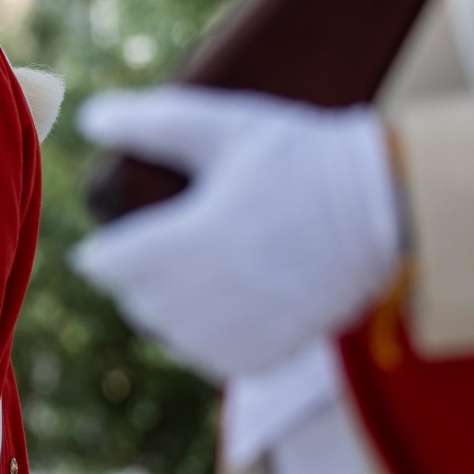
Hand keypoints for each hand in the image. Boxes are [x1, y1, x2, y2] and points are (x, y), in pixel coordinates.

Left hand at [73, 88, 402, 378]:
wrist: (385, 207)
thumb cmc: (300, 158)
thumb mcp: (224, 128)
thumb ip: (152, 122)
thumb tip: (88, 116)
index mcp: (185, 241)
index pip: (105, 265)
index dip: (103, 250)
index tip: (112, 240)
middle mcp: (205, 295)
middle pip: (133, 300)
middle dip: (138, 276)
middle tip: (167, 247)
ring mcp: (237, 331)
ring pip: (167, 333)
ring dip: (170, 308)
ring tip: (200, 272)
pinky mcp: (265, 355)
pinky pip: (208, 357)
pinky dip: (208, 336)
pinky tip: (229, 303)